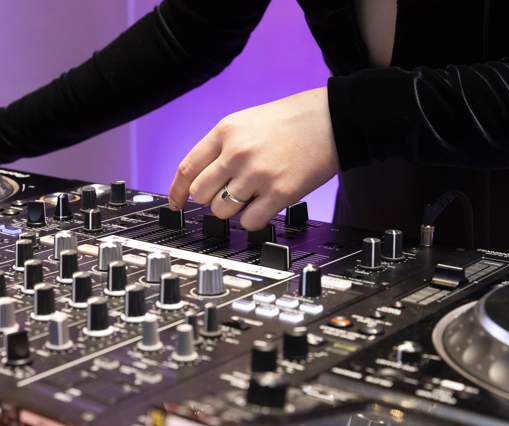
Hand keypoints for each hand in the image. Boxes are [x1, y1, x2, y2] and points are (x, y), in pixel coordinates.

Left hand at [168, 87, 338, 229]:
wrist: (332, 119)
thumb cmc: (293, 120)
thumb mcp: (246, 121)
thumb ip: (222, 146)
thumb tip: (203, 177)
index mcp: (225, 132)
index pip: (187, 168)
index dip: (177, 191)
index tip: (176, 203)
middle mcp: (237, 153)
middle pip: (200, 194)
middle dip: (208, 200)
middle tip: (223, 196)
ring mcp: (257, 174)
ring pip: (221, 211)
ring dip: (231, 210)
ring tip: (249, 197)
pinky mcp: (280, 193)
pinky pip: (249, 222)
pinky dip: (252, 220)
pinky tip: (263, 206)